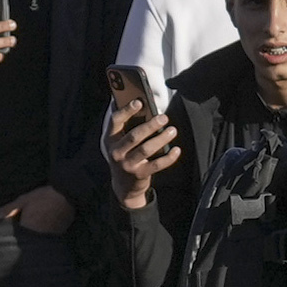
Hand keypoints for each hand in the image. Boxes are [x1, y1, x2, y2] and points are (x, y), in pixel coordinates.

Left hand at [2, 186, 75, 236]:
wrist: (66, 192)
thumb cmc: (42, 196)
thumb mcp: (23, 200)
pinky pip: (52, 235)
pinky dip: (50, 230)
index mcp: (27, 228)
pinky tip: (51, 221)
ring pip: (41, 237)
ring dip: (40, 232)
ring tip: (43, 219)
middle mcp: (39, 235)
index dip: (18, 228)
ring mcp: (51, 235)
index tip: (21, 221)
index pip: (18, 235)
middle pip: (30, 237)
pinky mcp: (61, 232)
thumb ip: (8, 210)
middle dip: (29, 231)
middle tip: (33, 218)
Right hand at [105, 95, 180, 212]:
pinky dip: (168, 158)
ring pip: (146, 150)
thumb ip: (123, 124)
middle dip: (150, 125)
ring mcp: (127, 165)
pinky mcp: (139, 175)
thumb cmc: (124, 156)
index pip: (115, 121)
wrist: (123, 187)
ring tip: (173, 130)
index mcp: (110, 139)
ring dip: (161, 139)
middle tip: (164, 117)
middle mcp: (116, 152)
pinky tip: (177, 150)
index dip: (126, 111)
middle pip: (134, 136)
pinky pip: (156, 165)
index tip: (139, 101)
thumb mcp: (118, 142)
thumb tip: (133, 99)